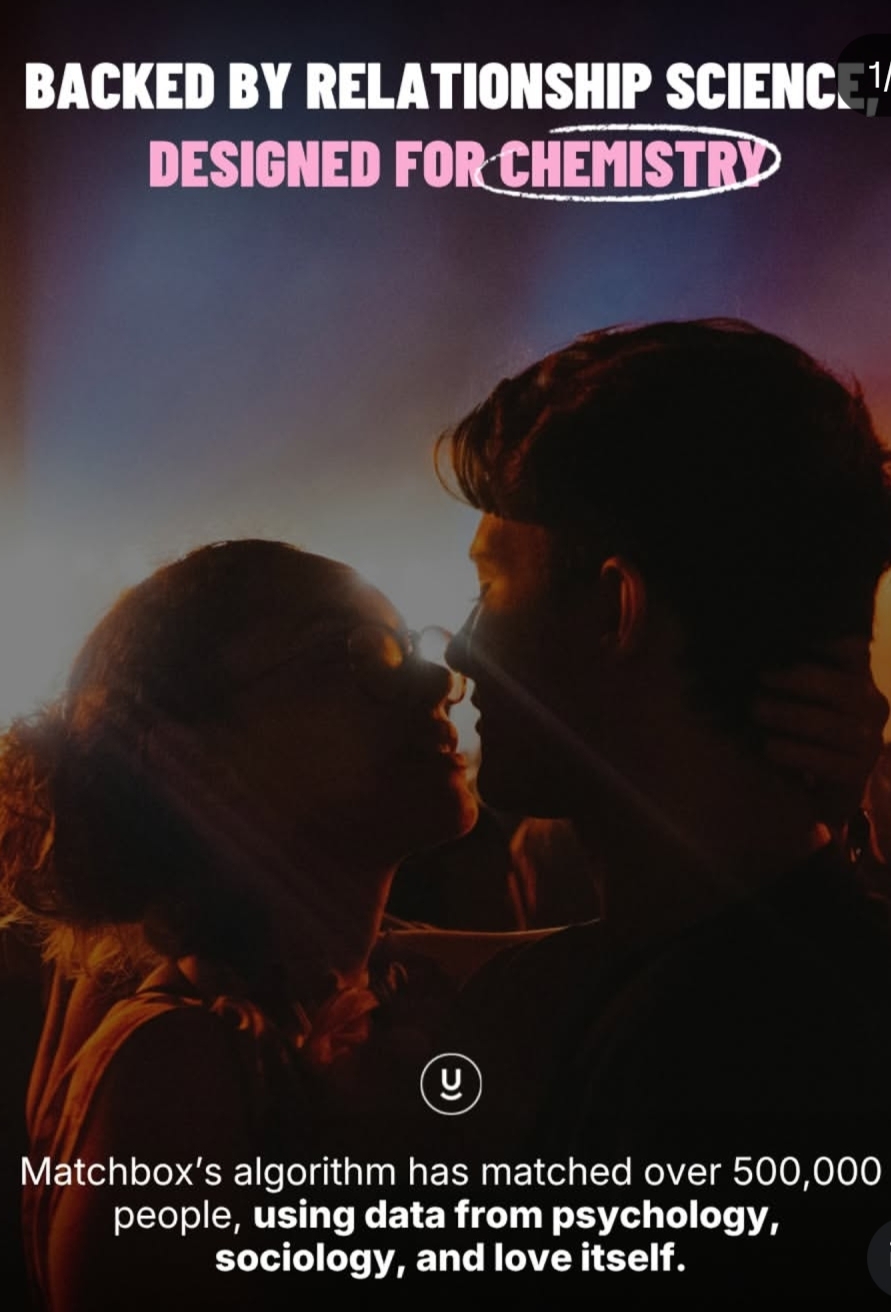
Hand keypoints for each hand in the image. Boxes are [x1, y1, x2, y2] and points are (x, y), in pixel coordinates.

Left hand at [753, 638, 887, 827]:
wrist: (815, 788)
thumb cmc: (798, 728)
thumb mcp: (796, 695)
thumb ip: (789, 671)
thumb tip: (755, 644)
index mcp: (859, 679)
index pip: (853, 651)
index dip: (829, 642)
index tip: (792, 635)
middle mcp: (872, 707)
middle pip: (843, 687)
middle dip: (800, 680)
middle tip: (761, 676)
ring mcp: (869, 742)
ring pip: (834, 726)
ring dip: (792, 715)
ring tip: (756, 710)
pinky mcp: (857, 774)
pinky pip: (829, 763)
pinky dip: (796, 753)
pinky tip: (769, 747)